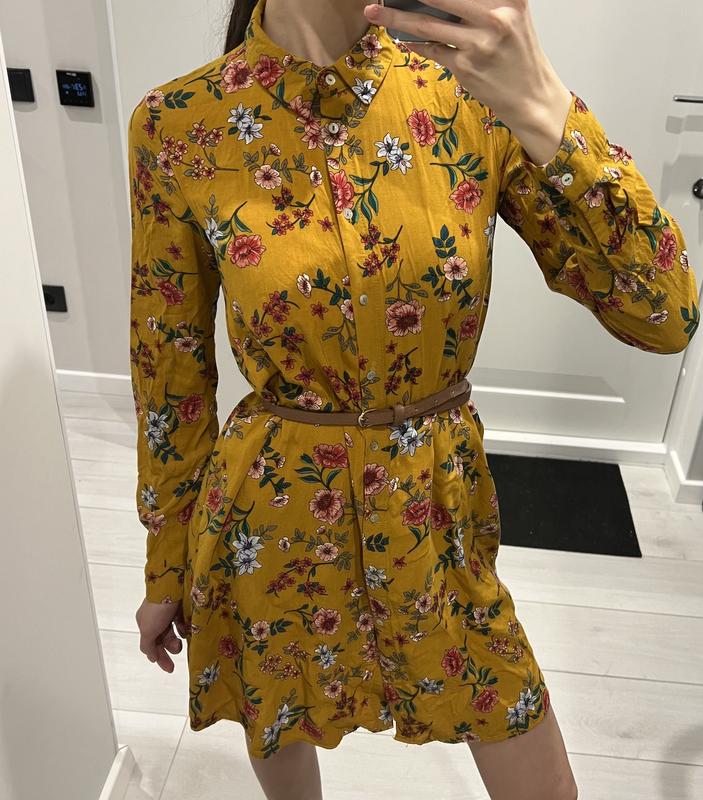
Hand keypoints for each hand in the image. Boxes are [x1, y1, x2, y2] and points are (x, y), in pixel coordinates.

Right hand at [136, 597, 187, 672]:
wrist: (172, 586)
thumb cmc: (157, 609)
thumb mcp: (147, 631)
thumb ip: (148, 647)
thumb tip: (152, 658)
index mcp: (144, 622)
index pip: (150, 645)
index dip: (159, 657)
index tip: (170, 669)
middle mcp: (155, 617)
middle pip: (163, 639)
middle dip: (170, 647)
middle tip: (179, 650)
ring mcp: (168, 611)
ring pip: (173, 631)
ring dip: (178, 639)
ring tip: (182, 640)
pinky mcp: (181, 606)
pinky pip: (183, 622)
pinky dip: (184, 628)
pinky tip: (187, 630)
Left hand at [364, 0, 567, 130]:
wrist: (531, 95)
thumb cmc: (518, 54)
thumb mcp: (511, 16)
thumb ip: (481, 3)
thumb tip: (434, 1)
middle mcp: (495, 16)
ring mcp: (478, 43)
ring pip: (427, 23)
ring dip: (396, 17)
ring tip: (374, 10)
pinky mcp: (465, 67)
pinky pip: (432, 49)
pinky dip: (414, 42)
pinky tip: (402, 36)